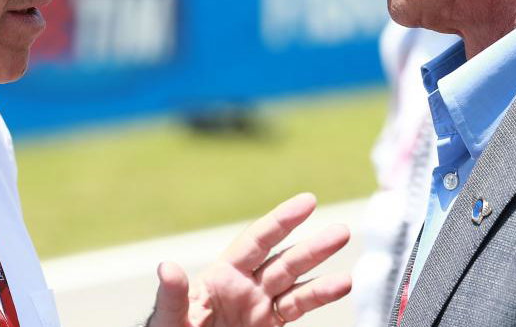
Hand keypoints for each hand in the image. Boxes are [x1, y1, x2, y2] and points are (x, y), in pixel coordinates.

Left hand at [146, 193, 351, 326]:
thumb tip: (167, 268)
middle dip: (313, 247)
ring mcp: (260, 307)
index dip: (281, 221)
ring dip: (321, 270)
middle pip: (284, 261)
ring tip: (348, 266)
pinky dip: (320, 297)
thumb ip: (174, 296)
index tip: (307, 201)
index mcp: (222, 276)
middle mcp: (246, 286)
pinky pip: (298, 309)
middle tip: (342, 231)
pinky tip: (341, 285)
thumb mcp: (169, 319)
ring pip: (297, 283)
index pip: (256, 242)